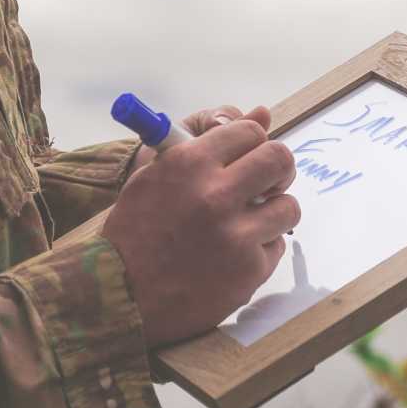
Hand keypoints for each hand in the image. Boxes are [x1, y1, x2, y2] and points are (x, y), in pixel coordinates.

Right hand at [105, 115, 300, 348]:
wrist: (118, 296)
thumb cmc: (135, 233)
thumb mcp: (153, 178)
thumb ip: (205, 145)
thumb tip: (262, 111)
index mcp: (190, 163)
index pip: (251, 132)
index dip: (254, 143)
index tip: (249, 157)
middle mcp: (216, 194)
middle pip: (280, 159)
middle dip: (278, 170)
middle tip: (268, 183)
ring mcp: (235, 234)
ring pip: (288, 206)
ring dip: (273, 213)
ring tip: (248, 225)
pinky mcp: (248, 270)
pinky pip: (275, 246)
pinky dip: (260, 250)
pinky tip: (233, 257)